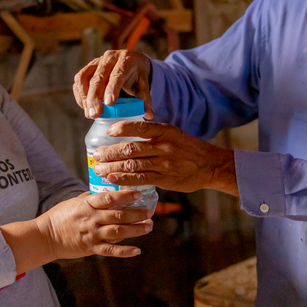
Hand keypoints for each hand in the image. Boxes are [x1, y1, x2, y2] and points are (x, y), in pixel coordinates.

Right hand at [36, 190, 153, 260]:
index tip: (138, 194)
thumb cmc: (60, 216)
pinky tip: (137, 250)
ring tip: (148, 227)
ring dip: (135, 230)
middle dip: (136, 214)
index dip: (125, 196)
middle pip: (118, 216)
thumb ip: (92, 198)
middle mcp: (92, 219)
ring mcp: (92, 234)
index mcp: (87, 205)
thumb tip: (108, 192)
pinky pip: (110, 250)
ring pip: (118, 232)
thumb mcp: (74, 201)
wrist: (46, 236)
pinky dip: (124, 251)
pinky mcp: (91, 248)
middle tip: (150, 212)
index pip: (109, 198)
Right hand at [74, 50, 152, 118]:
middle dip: (94, 97)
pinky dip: (80, 94)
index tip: (109, 103)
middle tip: (95, 114)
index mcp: (126, 60)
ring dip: (84, 96)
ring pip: (84, 77)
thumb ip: (145, 99)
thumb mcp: (144, 84)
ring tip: (89, 113)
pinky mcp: (88, 67)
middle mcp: (109, 57)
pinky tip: (85, 106)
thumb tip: (148, 114)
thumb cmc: (137, 74)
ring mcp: (97, 61)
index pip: (117, 74)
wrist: (131, 61)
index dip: (112, 88)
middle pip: (98, 77)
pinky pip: (79, 80)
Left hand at [91, 121, 237, 195]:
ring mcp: (164, 164)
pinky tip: (112, 179)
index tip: (109, 132)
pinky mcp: (164, 179)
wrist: (211, 165)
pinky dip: (124, 179)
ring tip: (98, 169)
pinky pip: (140, 179)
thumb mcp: (174, 134)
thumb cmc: (189, 148)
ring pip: (132, 165)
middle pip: (131, 148)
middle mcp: (164, 146)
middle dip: (110, 152)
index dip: (122, 129)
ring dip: (112, 167)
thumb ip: (154, 134)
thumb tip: (129, 134)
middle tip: (96, 154)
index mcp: (165, 131)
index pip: (140, 127)